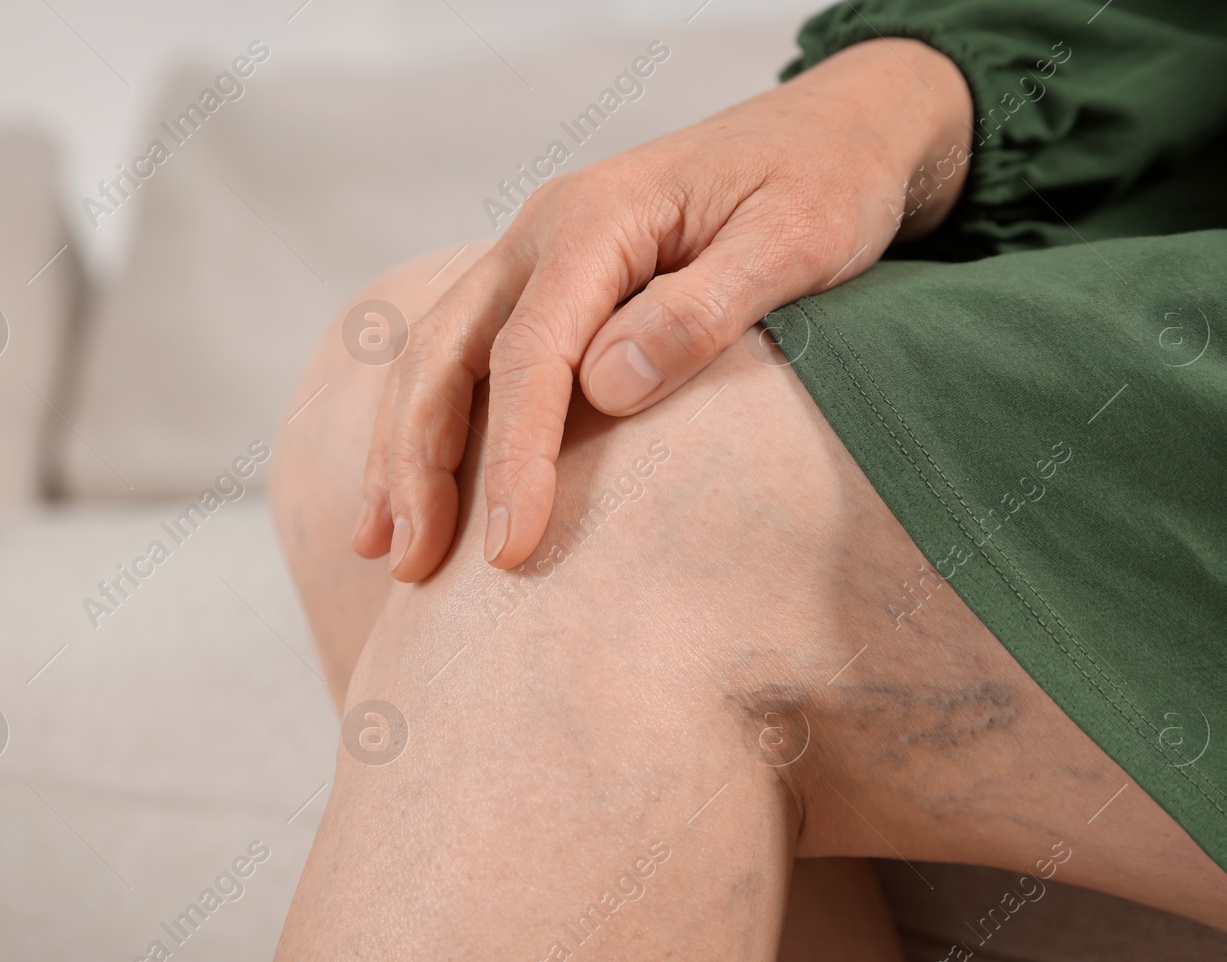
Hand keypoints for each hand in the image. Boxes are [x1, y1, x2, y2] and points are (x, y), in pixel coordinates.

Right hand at [354, 36, 972, 580]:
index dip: (514, 456)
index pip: (530, 354)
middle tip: (416, 567)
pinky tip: (414, 487)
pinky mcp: (548, 284)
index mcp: (598, 218)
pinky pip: (464, 354)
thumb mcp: (797, 241)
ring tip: (387, 547)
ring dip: (403, 451)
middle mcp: (545, 231)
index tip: (510, 545)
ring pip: (435, 355)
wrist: (839, 130)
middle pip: (447, 353)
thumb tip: (606, 389)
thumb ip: (703, 310)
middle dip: (420, 463)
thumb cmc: (830, 184)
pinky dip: (430, 422)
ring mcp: (536, 255)